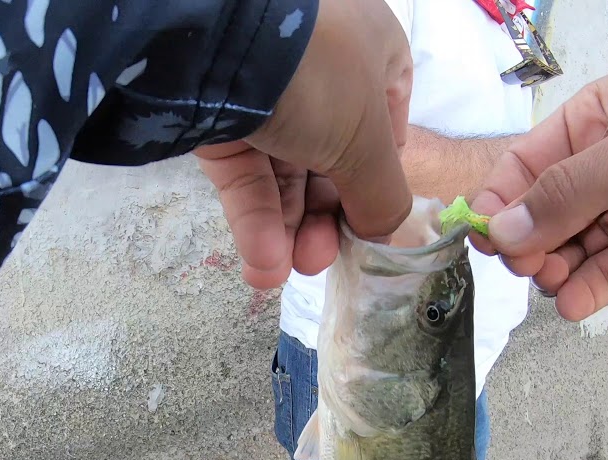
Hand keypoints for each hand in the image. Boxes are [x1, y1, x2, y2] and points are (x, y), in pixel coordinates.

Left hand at [195, 0, 413, 288]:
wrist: (220, 40)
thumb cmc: (318, 75)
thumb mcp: (368, 140)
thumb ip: (382, 195)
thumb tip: (381, 234)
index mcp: (372, 55)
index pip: (387, 128)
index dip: (378, 183)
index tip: (367, 229)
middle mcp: (322, 72)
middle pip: (332, 163)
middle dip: (325, 221)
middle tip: (317, 262)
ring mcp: (267, 96)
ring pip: (285, 175)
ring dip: (287, 231)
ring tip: (283, 272)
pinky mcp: (221, 118)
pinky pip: (246, 175)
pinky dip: (255, 221)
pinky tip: (262, 263)